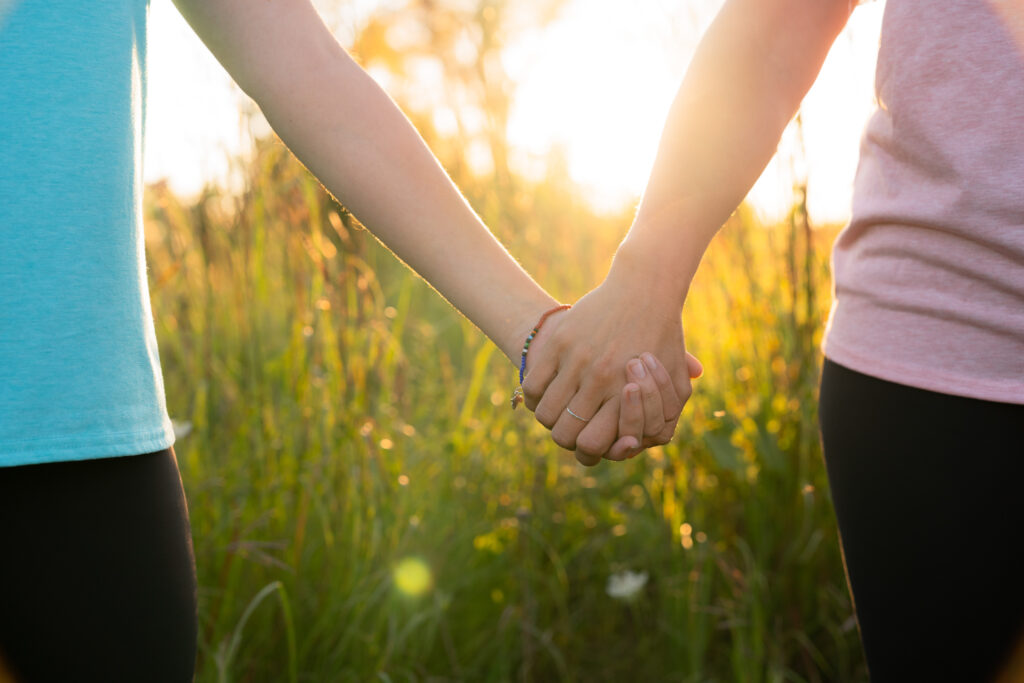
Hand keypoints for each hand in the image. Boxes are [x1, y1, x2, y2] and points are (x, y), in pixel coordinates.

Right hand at [522, 265, 698, 464]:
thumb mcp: (673, 378)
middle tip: (569, 427)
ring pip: (544, 413)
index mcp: (626, 395)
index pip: (590, 445)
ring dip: (548, 417)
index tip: (587, 439)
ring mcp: (577, 360)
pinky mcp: (560, 342)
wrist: (644, 289)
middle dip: (564, 437)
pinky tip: (546, 391)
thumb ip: (666, 413)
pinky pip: (533, 384)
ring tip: (557, 410)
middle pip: (563, 434)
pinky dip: (535, 395)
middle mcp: (600, 381)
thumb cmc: (663, 337)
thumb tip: (643, 442)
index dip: (585, 449)